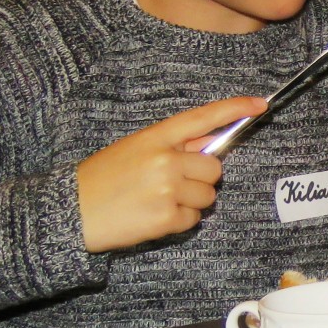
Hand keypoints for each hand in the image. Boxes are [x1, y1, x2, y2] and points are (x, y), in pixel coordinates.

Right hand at [76, 96, 264, 252]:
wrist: (68, 211)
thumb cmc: (101, 180)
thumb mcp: (133, 150)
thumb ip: (172, 146)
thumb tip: (211, 142)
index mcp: (155, 137)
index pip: (202, 118)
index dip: (233, 109)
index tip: (259, 105)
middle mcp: (165, 160)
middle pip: (215, 169)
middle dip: (200, 180)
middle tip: (169, 186)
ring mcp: (167, 189)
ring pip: (207, 197)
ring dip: (188, 203)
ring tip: (154, 202)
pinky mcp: (165, 217)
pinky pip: (193, 220)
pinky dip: (177, 222)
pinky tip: (151, 218)